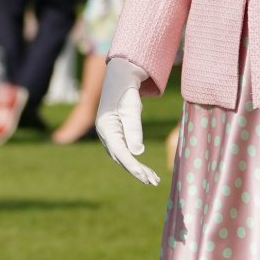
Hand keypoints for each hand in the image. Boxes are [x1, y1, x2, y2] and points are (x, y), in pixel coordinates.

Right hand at [96, 57, 158, 185]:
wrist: (121, 78)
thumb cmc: (127, 91)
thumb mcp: (132, 108)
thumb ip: (134, 129)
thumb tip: (138, 152)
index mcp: (106, 128)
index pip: (120, 152)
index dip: (132, 166)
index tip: (145, 176)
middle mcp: (105, 135)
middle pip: (121, 158)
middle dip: (137, 171)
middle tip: (153, 182)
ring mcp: (109, 136)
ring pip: (124, 158)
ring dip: (138, 169)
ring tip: (154, 179)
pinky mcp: (116, 136)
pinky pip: (125, 153)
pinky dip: (136, 162)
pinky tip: (147, 170)